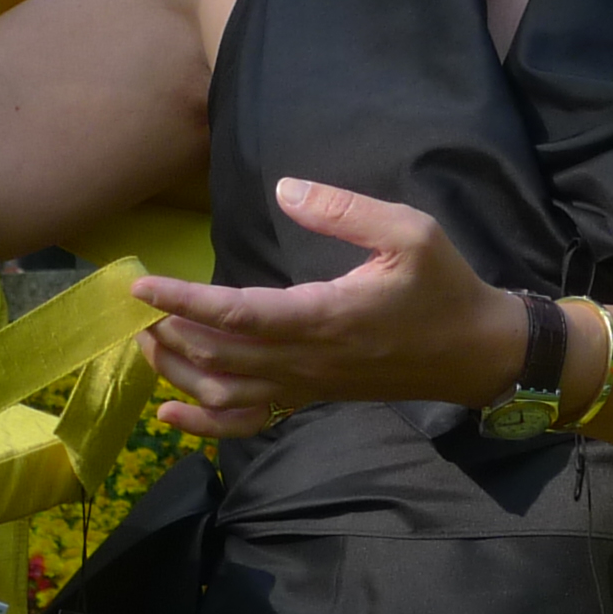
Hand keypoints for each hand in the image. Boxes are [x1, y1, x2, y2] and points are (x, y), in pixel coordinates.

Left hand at [133, 179, 520, 438]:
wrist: (474, 352)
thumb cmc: (444, 287)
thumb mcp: (411, 231)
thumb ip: (346, 210)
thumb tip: (284, 189)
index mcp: (327, 317)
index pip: (240, 315)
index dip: (186, 301)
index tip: (141, 286)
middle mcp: (308, 360)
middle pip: (219, 358)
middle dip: (171, 331)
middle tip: (138, 304)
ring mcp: (307, 386)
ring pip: (226, 392)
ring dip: (179, 370)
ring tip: (148, 339)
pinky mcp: (311, 398)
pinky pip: (249, 422)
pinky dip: (204, 424)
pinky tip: (169, 413)